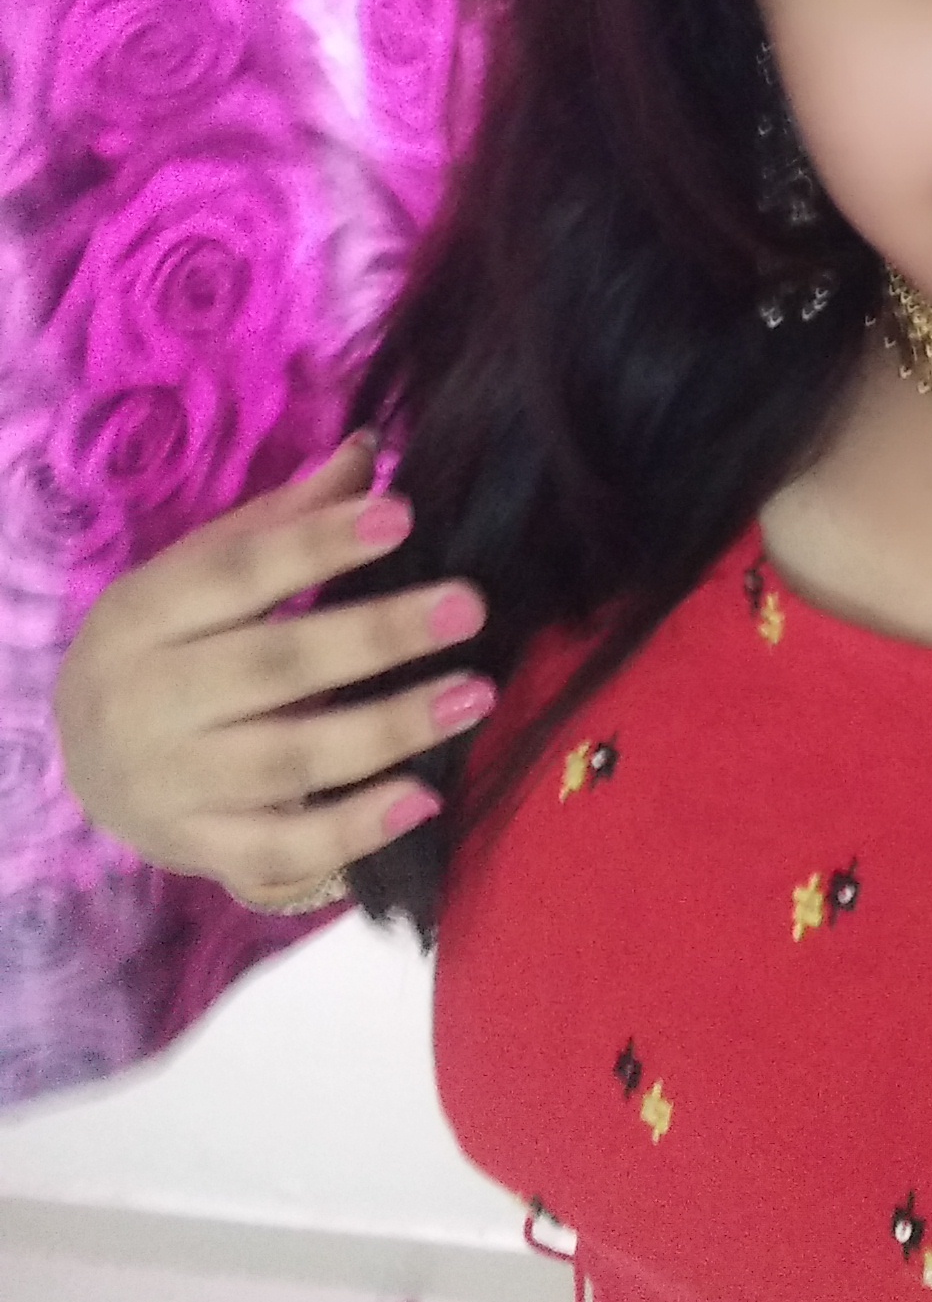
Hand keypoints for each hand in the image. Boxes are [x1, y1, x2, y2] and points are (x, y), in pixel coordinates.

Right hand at [53, 434, 493, 911]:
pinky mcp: (198, 849)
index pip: (236, 572)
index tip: (402, 515)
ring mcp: (170, 785)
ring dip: (388, 729)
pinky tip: (425, 799)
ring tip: (475, 694)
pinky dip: (354, 830)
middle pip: (272, 667)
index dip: (318, 544)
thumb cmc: (169, 646)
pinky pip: (281, 849)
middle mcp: (147, 702)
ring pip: (288, 760)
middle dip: (375, 636)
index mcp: (143, 616)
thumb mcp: (199, 577)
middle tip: (468, 606)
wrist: (86, 764)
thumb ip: (282, 522)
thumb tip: (367, 451)